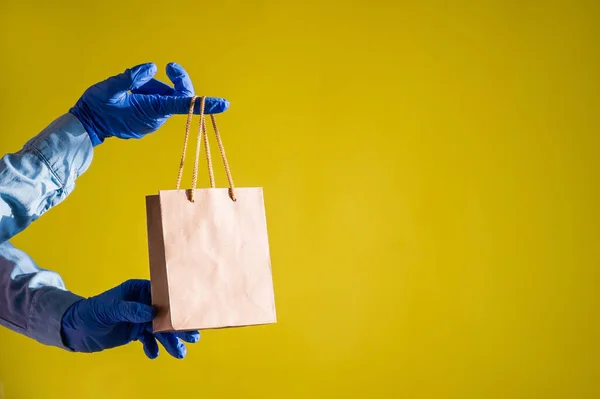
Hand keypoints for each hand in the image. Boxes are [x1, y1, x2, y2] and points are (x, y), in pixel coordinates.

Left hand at [61, 279, 198, 358]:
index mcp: (138, 290)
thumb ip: (130, 310)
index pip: (161, 294)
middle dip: (178, 326)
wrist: (75, 329)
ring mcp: (140, 318)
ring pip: (160, 329)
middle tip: (193, 336)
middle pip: (165, 314)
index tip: (188, 313)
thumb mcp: (109, 309)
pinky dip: (152, 347)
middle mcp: (142, 303)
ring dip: (170, 341)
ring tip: (180, 353)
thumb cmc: (90, 312)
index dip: (175, 304)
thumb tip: (150, 312)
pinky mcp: (136, 331)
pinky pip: (149, 339)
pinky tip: (152, 354)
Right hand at [69, 62, 228, 145]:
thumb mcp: (109, 88)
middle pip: (176, 96)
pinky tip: (130, 97)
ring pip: (164, 98)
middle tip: (169, 67)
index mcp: (151, 109)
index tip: (224, 104)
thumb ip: (130, 77)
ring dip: (152, 88)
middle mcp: (156, 118)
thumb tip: (153, 67)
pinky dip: (147, 94)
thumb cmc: (96, 107)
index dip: (205, 103)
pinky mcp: (149, 121)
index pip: (183, 104)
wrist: (87, 126)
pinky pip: (156, 103)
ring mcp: (153, 121)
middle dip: (171, 81)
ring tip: (130, 91)